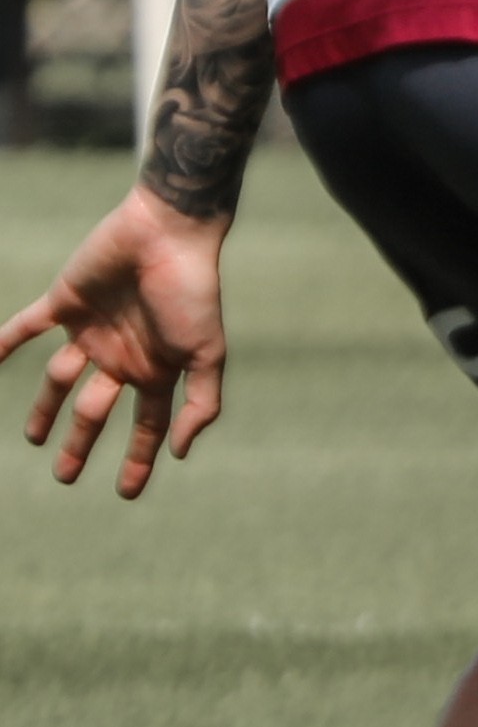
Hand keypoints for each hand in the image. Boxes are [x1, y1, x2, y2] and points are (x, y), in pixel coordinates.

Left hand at [3, 183, 231, 496]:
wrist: (167, 233)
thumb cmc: (193, 292)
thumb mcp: (207, 353)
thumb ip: (201, 403)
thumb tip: (179, 452)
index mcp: (155, 368)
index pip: (145, 425)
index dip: (138, 459)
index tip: (126, 493)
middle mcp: (120, 354)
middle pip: (94, 410)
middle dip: (80, 444)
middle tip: (64, 476)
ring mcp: (91, 329)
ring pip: (59, 378)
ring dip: (44, 408)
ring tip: (31, 439)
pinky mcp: (64, 302)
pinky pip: (25, 327)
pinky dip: (4, 342)